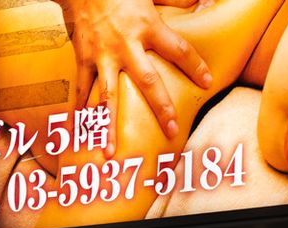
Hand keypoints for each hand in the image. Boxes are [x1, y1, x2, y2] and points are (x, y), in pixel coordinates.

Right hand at [62, 0, 212, 154]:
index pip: (178, 50)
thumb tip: (200, 2)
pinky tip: (80, 131)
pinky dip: (80, 110)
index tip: (207, 82)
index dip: (195, 66)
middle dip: (161, 107)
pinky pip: (81, 88)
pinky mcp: (83, 58)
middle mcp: (126, 45)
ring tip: (110, 152)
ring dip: (108, 126)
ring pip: (108, 96)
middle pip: (148, 81)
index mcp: (147, 26)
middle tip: (171, 130)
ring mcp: (102, 55)